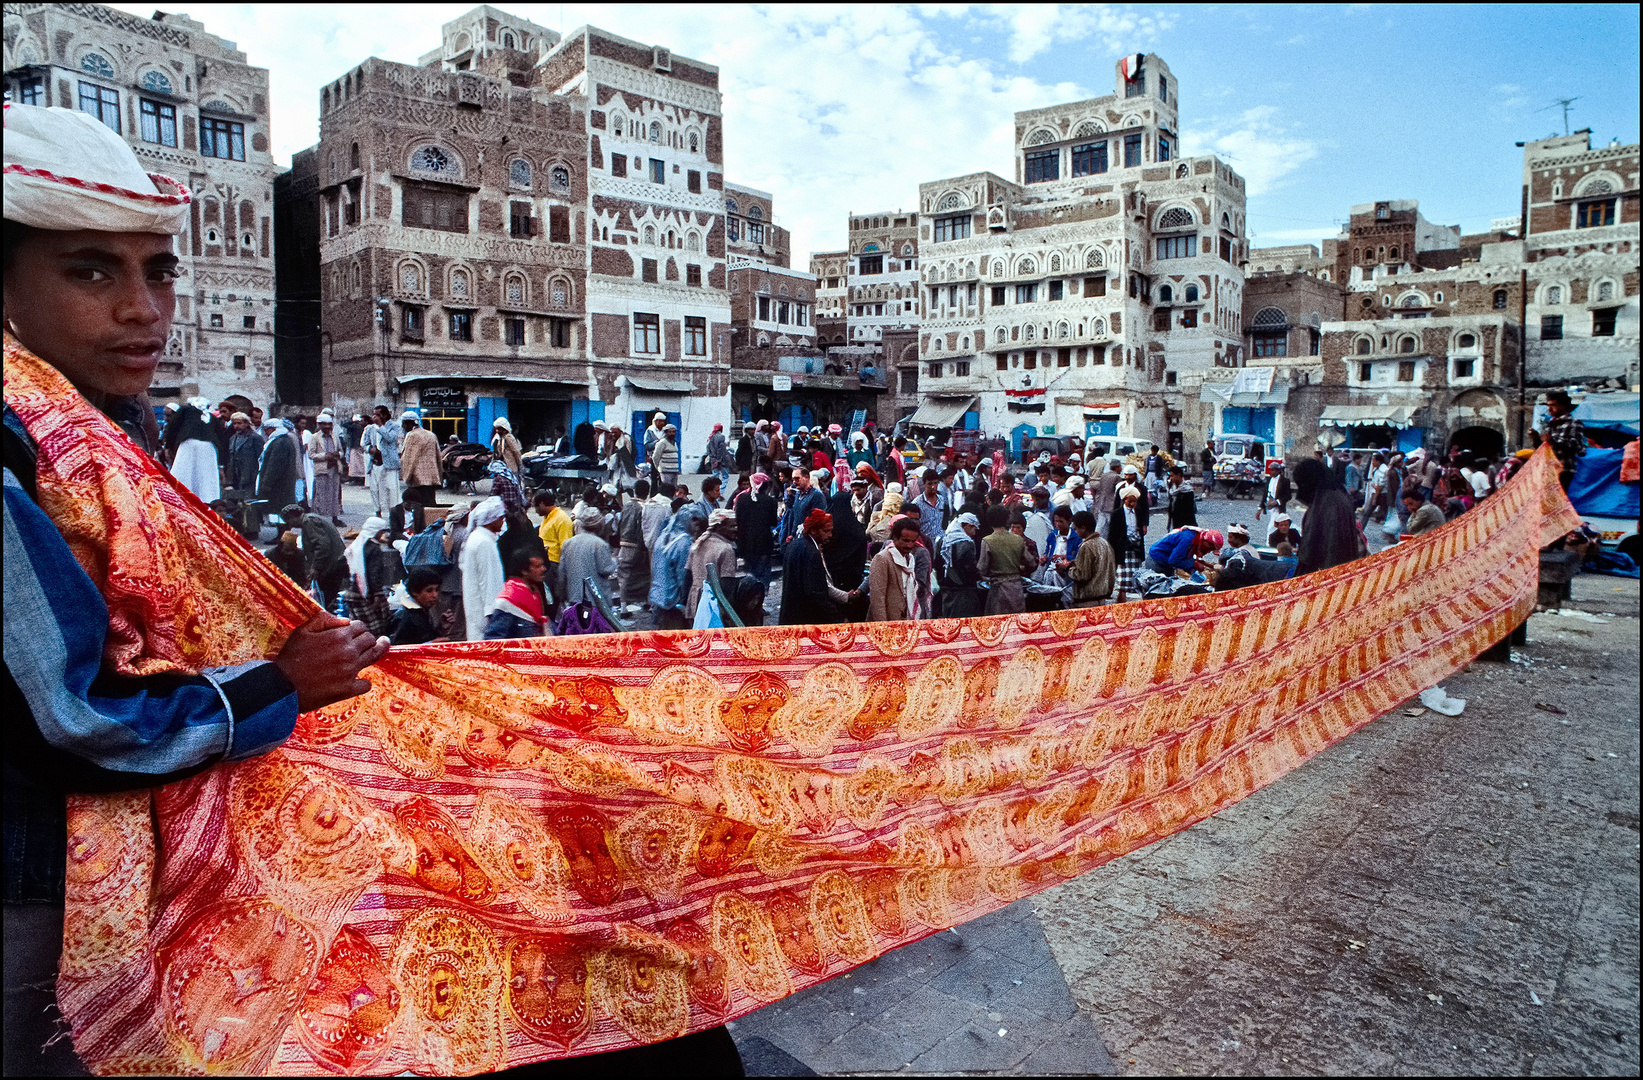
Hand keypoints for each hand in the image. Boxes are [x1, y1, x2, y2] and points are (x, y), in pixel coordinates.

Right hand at [274, 614, 390, 712]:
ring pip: (374, 657)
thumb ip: (324, 619)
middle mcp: (348, 652)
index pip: (361, 627)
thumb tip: (345, 620)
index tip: (356, 632)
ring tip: (383, 645)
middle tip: (368, 640)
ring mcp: (350, 671)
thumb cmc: (291, 657)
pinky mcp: (347, 689)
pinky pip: (366, 683)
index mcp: (339, 636)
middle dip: (369, 638)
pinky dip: (363, 681)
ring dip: (379, 650)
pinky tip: (358, 679)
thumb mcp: (302, 631)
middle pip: (370, 640)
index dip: (359, 628)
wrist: (282, 686)